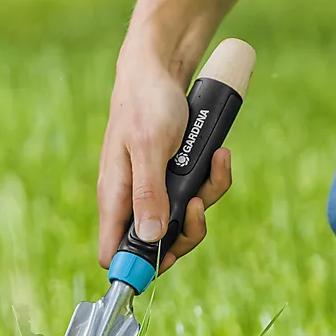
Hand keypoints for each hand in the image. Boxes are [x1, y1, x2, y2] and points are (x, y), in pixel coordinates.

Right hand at [97, 51, 233, 270]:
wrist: (160, 67)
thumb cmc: (146, 103)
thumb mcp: (150, 147)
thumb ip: (149, 194)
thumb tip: (152, 238)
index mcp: (115, 198)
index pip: (115, 253)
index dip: (138, 267)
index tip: (166, 259)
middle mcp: (132, 200)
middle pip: (158, 245)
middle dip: (187, 231)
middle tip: (199, 205)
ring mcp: (154, 189)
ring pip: (183, 220)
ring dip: (207, 198)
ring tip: (216, 163)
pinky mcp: (173, 177)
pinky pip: (197, 193)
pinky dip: (212, 178)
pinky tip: (220, 155)